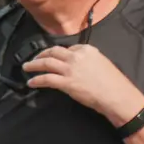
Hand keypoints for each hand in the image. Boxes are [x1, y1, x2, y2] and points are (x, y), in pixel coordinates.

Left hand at [22, 44, 143, 126]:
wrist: (116, 95)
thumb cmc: (113, 83)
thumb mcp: (101, 64)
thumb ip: (88, 61)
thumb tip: (79, 66)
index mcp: (87, 49)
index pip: (67, 48)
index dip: (57, 53)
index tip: (51, 56)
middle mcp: (76, 56)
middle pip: (53, 52)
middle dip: (41, 54)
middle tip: (34, 59)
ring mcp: (70, 69)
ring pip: (46, 63)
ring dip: (34, 65)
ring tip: (26, 67)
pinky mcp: (66, 82)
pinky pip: (46, 79)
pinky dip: (36, 80)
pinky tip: (31, 82)